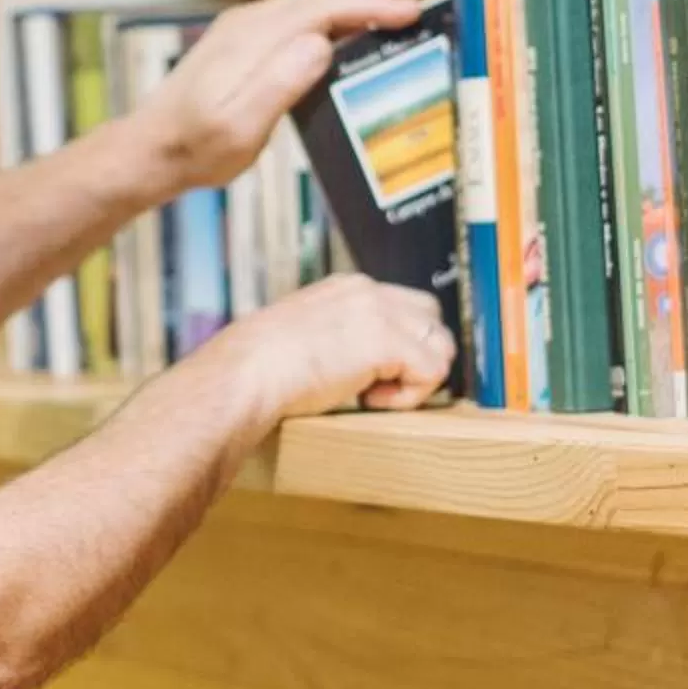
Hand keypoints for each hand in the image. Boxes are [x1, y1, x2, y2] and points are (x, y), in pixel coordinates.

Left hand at [123, 0, 422, 196]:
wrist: (149, 151)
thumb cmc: (195, 148)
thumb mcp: (240, 127)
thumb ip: (279, 82)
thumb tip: (320, 43)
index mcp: (253, 39)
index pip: (324, 7)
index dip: (371, 5)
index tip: (410, 11)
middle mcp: (248, 24)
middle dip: (367, 4)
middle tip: (409, 21)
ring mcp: (241, 31)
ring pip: (306, 6)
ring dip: (347, 12)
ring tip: (384, 30)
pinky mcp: (238, 44)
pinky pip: (291, 19)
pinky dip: (325, 23)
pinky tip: (337, 45)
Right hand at [201, 275, 456, 423]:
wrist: (246, 372)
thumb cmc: (260, 367)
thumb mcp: (303, 335)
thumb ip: (337, 337)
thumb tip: (357, 364)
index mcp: (349, 288)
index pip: (405, 306)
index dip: (401, 346)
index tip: (373, 376)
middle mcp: (370, 291)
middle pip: (433, 319)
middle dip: (419, 357)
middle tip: (380, 387)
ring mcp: (382, 313)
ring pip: (441, 346)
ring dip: (416, 377)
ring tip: (372, 396)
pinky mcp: (389, 342)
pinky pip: (433, 372)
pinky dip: (409, 396)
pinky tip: (369, 400)